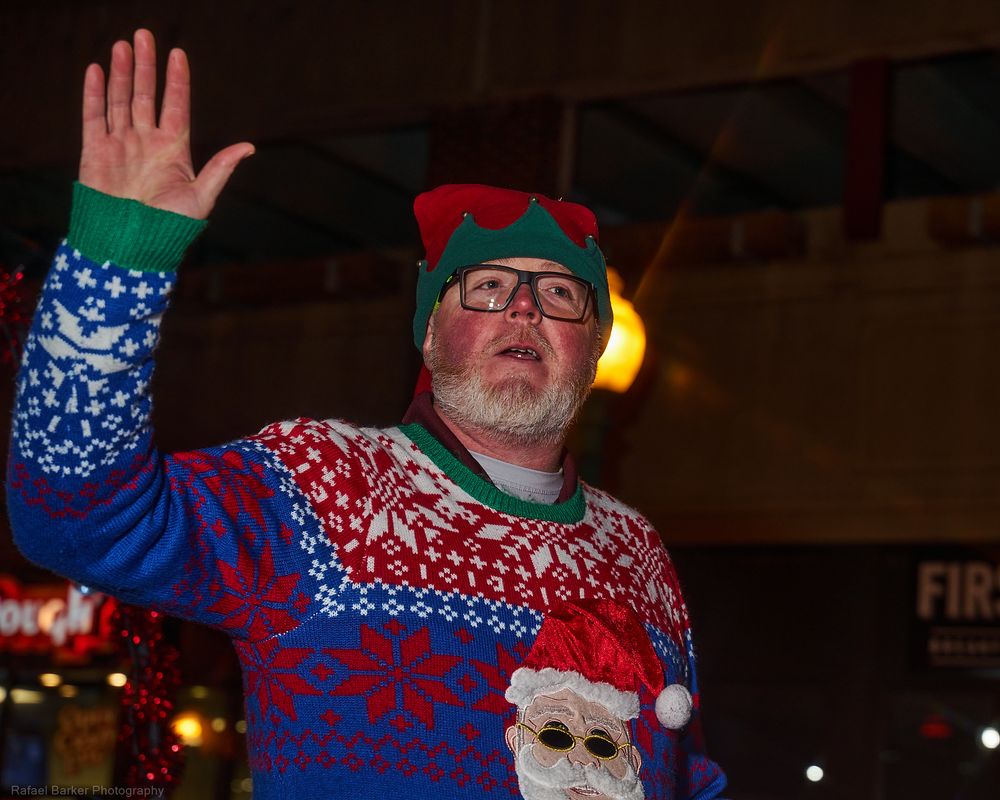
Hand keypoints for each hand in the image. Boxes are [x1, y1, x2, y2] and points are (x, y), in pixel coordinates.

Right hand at [79, 29, 253, 218]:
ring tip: (123, 46)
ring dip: (121, 73)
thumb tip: (249, 146)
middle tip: (145, 35)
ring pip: (120, 100)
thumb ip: (221, 168)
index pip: (176, 106)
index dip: (177, 80)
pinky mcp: (95, 152)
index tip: (178, 54)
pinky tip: (97, 70)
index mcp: (174, 150)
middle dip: (145, 66)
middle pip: (145, 95)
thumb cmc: (170, 228)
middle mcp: (147, 142)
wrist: (132, 247)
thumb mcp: (202, 197)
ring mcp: (121, 145)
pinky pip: (93, 116)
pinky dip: (94, 94)